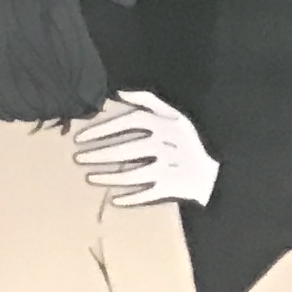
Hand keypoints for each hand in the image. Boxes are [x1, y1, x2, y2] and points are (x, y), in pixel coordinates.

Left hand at [72, 91, 219, 207]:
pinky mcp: (171, 187)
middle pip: (125, 151)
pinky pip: (147, 195)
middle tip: (77, 158)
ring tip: (88, 177)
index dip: (101, 130)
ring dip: (108, 177)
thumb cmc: (188, 141)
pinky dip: (130, 199)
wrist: (214, 172)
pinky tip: (113, 199)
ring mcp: (168, 168)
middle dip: (98, 155)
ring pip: (132, 174)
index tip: (80, 138)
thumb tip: (118, 92)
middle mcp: (165, 146)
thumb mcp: (174, 115)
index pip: (126, 124)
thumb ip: (147, 100)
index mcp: (163, 125)